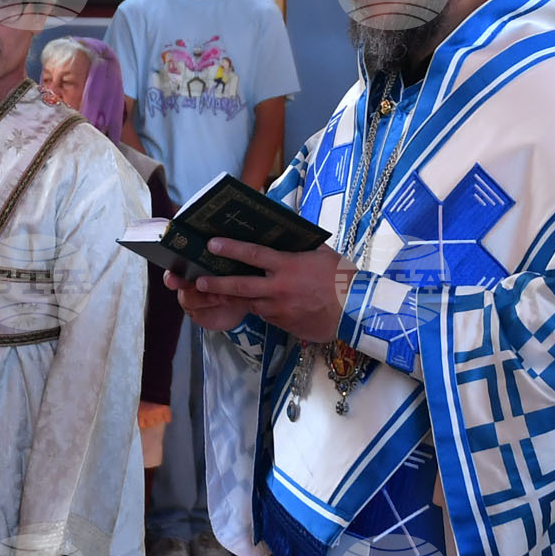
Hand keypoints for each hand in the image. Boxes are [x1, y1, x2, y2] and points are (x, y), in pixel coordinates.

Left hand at [175, 240, 351, 343]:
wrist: (356, 312)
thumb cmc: (342, 277)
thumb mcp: (322, 253)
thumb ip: (301, 245)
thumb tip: (287, 231)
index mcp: (288, 266)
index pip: (253, 254)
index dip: (230, 248)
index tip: (212, 244)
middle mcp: (278, 288)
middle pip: (240, 286)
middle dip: (216, 284)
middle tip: (198, 280)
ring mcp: (279, 309)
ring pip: (249, 303)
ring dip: (233, 298)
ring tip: (215, 294)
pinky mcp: (283, 325)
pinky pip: (265, 315)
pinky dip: (258, 308)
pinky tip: (256, 303)